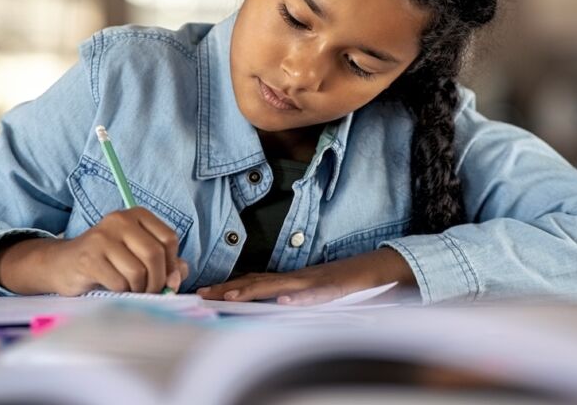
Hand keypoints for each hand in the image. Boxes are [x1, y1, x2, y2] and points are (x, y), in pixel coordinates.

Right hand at [0, 207, 188, 295]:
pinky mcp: (89, 257)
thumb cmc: (108, 261)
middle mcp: (121, 220)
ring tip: (132, 290)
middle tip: (152, 292)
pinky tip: (116, 289)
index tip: (167, 277)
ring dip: (140, 289)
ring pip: (138, 271)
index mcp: (137, 215)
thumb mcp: (137, 255)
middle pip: (155, 254)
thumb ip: (164, 263)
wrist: (62, 264)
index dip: (172, 263)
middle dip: (158, 280)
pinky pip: (119, 282)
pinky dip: (123, 293)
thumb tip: (177, 277)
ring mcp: (103, 237)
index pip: (169, 238)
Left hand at [196, 248, 415, 304]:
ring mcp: (312, 282)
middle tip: (204, 294)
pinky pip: (312, 294)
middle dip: (229, 289)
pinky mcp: (330, 288)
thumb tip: (266, 306)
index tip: (206, 292)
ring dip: (253, 291)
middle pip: (258, 282)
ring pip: (279, 286)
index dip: (230, 286)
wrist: (372, 269)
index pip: (254, 282)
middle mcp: (296, 278)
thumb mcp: (309, 293)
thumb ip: (289, 297)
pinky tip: (284, 302)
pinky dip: (297, 297)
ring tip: (231, 297)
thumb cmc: (340, 283)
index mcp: (290, 280)